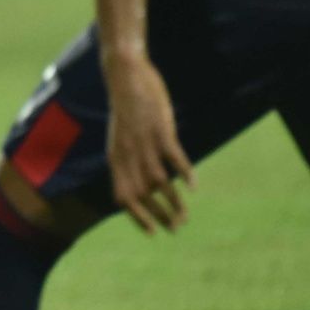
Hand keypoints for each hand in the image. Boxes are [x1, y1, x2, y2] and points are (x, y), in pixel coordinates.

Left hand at [102, 54, 195, 233]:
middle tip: (175, 229)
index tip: (151, 232)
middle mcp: (127, 154)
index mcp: (115, 158)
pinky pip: (174, 158)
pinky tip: (194, 187)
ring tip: (185, 217)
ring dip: (174, 203)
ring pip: (160, 182)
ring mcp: (144, 143)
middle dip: (159, 216)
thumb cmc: (125, 109)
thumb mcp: (119, 138)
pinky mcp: (160, 130)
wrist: (125, 76)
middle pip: (142, 195)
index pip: (122, 197)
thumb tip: (141, 184)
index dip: (136, 217)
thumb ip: (127, 160)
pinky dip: (185, 173)